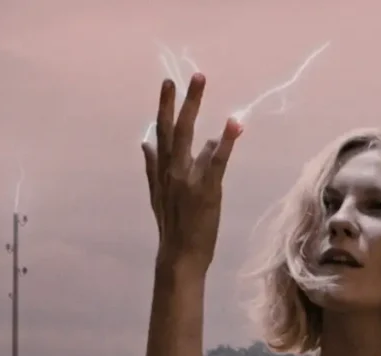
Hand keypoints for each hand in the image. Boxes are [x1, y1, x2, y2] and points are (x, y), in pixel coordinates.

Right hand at [141, 73, 241, 272]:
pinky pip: (216, 160)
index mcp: (160, 171)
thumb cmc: (174, 226)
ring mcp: (186, 178)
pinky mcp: (206, 189)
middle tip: (192, 75)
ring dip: (194, 106)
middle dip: (180, 99)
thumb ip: (152, 168)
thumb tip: (146, 143)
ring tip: (202, 81)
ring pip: (188, 136)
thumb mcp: (157, 195)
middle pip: (172, 127)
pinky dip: (226, 141)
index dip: (164, 107)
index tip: (168, 84)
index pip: (160, 132)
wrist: (179, 256)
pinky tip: (234, 123)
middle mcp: (170, 170)